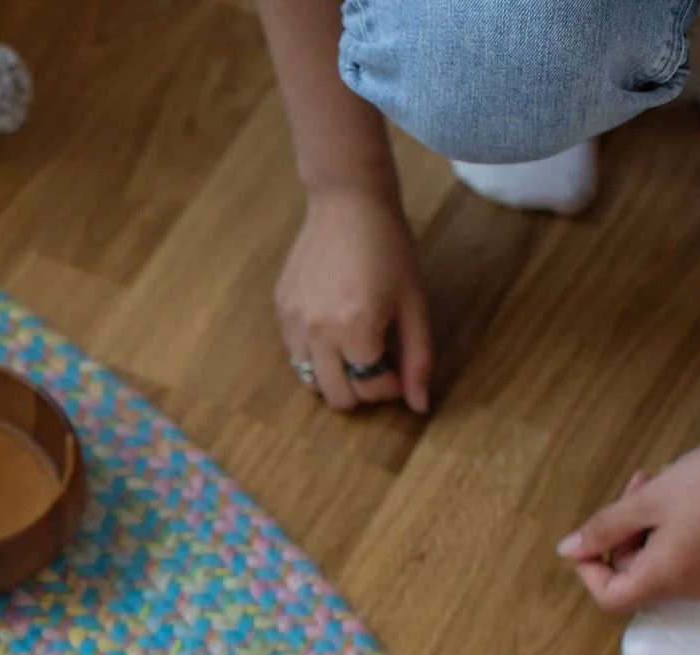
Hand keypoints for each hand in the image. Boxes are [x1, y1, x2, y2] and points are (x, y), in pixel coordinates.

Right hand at [276, 186, 432, 412]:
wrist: (347, 204)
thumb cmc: (390, 249)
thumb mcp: (414, 303)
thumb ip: (418, 358)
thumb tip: (419, 405)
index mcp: (356, 330)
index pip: (370, 387)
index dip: (391, 385)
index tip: (400, 368)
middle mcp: (318, 332)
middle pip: (337, 396)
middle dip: (362, 389)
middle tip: (378, 364)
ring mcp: (294, 323)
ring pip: (310, 380)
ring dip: (336, 375)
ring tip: (354, 348)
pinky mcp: (280, 311)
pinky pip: (296, 354)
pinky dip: (317, 355)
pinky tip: (334, 327)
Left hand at [559, 435, 699, 610]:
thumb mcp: (651, 499)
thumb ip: (605, 528)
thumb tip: (568, 551)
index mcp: (667, 577)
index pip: (610, 598)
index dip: (590, 571)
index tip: (590, 536)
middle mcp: (691, 586)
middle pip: (635, 574)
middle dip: (622, 532)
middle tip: (634, 487)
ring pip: (660, 557)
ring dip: (647, 522)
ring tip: (657, 480)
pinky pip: (688, 551)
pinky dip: (673, 525)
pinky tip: (682, 489)